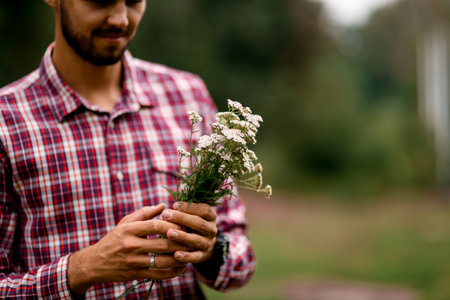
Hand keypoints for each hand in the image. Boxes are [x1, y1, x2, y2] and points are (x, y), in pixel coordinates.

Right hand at [68, 204, 188, 294]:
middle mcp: (131, 245)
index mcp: (130, 230)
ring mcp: (133, 261)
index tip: (184, 224)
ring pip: (162, 260)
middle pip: (163, 243)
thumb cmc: (114, 239)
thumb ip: (145, 213)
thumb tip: (164, 205)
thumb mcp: (125, 222)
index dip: (173, 224)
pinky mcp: (135, 274)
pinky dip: (172, 272)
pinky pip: (158, 274)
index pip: (157, 225)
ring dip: (179, 257)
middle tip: (192, 238)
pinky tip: (180, 267)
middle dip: (180, 241)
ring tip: (189, 252)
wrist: (94, 263)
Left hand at [161, 202, 217, 263]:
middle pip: (199, 223)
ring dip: (182, 236)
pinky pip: (195, 257)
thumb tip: (171, 206)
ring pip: (196, 240)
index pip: (204, 210)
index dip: (190, 207)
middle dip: (181, 218)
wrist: (204, 245)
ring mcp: (208, 243)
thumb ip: (185, 210)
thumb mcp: (194, 215)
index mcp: (211, 217)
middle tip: (165, 215)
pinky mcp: (203, 256)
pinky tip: (175, 255)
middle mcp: (212, 230)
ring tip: (169, 233)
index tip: (174, 204)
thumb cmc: (193, 225)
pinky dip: (186, 256)